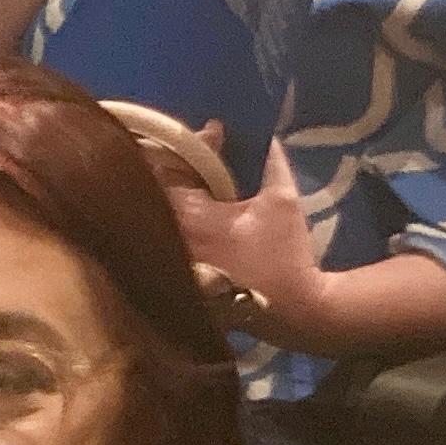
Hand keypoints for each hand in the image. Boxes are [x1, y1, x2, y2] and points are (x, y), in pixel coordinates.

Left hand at [169, 127, 327, 333]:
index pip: (166, 166)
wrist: (289, 310)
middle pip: (156, 188)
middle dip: (177, 165)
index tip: (215, 134)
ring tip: (200, 176)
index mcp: (189, 216)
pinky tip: (199, 210)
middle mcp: (170, 238)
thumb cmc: (284, 255)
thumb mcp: (282, 201)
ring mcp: (170, 260)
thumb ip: (271, 164)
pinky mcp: (179, 276)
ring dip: (175, 192)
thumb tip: (269, 138)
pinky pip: (167, 238)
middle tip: (202, 152)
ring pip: (158, 213)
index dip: (187, 145)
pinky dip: (178, 218)